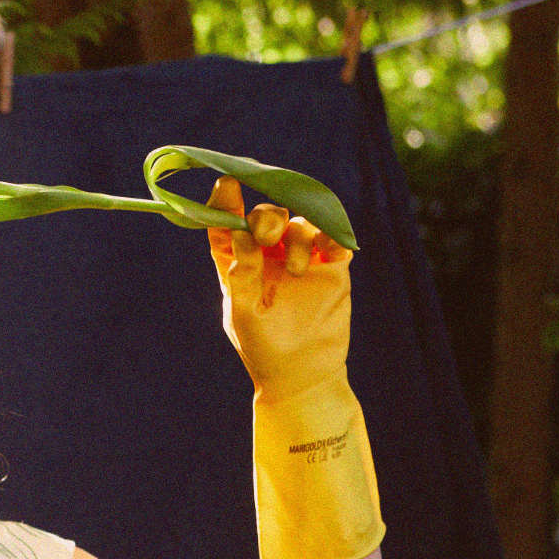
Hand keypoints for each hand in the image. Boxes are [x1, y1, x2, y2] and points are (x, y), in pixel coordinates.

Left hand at [206, 176, 354, 403]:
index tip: (227, 183)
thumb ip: (242, 273)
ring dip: (298, 238)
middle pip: (266, 216)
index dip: (225, 201)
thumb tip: (239, 234)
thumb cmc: (263, 348)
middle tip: (267, 236)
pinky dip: (334, 236)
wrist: (303, 375)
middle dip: (266, 217)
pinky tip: (333, 252)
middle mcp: (267, 255)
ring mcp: (300, 258)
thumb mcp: (244, 312)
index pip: (226, 223)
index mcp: (237, 262)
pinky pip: (334, 238)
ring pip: (300, 224)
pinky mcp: (331, 267)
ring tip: (298, 271)